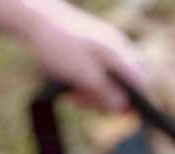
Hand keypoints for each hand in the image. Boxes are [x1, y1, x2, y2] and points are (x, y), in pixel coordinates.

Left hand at [13, 0, 144, 110]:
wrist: (34, 19)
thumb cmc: (60, 46)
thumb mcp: (85, 76)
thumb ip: (106, 93)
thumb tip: (123, 107)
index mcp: (119, 53)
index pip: (141, 83)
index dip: (134, 102)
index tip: (119, 115)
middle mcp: (117, 48)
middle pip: (125, 84)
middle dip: (107, 99)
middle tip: (84, 103)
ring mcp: (105, 47)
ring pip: (110, 80)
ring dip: (94, 93)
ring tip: (74, 96)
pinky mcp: (92, 48)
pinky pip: (98, 73)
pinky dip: (87, 83)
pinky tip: (72, 87)